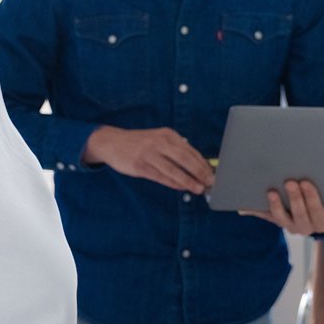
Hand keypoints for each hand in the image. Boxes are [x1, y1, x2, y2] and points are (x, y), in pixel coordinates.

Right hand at [83, 126, 214, 194]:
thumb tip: (195, 165)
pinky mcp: (141, 166)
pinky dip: (173, 183)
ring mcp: (149, 154)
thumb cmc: (138, 143)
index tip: (212, 172)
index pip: (190, 150)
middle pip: (185, 159)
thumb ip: (174, 150)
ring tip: (198, 188)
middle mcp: (159, 142)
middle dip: (200, 172)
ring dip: (188, 181)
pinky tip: (182, 187)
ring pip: (174, 170)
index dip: (203, 163)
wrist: (111, 142)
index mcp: (167, 134)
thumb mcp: (157, 139)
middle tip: (210, 181)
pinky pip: (161, 176)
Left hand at [240, 178, 323, 235]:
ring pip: (280, 218)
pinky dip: (252, 211)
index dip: (310, 198)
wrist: (321, 218)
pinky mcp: (276, 220)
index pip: (317, 211)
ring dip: (275, 206)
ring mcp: (289, 224)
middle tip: (290, 182)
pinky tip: (242, 207)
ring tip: (271, 192)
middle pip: (298, 214)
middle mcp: (305, 227)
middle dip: (294, 198)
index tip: (306, 182)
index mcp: (322, 222)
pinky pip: (264, 216)